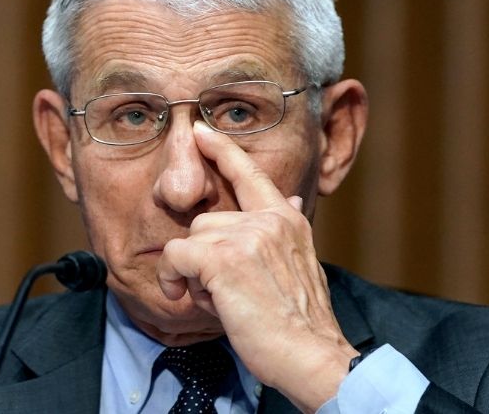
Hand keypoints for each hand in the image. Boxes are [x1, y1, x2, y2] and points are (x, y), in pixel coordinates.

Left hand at [155, 120, 356, 412]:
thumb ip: (285, 232)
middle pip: (205, 221)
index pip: (251, 174)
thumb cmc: (301, 323)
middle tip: (228, 293)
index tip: (201, 131)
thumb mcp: (301, 265)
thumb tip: (292, 199)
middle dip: (204, 258)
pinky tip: (193, 298)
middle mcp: (269, 220)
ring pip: (190, 239)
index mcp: (287, 220)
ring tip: (224, 300)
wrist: (313, 357)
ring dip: (194, 274)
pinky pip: (175, 256)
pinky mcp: (222, 257)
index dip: (223, 150)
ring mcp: (246, 235)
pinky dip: (174, 279)